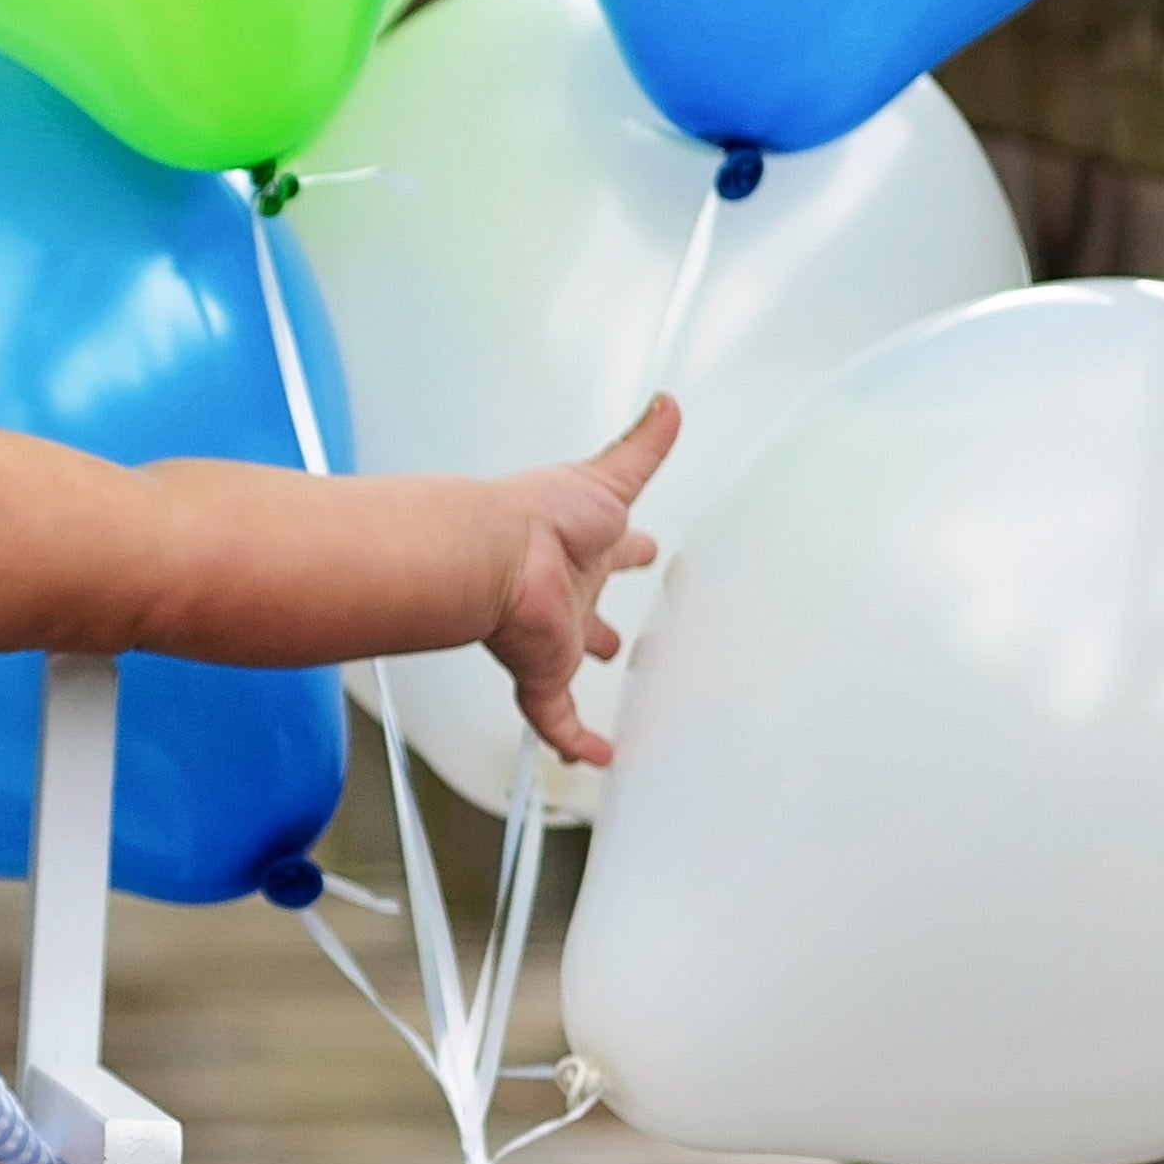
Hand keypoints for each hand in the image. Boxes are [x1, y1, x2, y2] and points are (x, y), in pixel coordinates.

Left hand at [488, 392, 677, 768]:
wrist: (496, 556)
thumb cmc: (542, 517)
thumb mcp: (608, 478)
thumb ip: (642, 445)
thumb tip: (667, 404)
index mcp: (587, 549)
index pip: (615, 548)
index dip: (633, 550)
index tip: (649, 550)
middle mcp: (568, 593)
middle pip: (588, 613)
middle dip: (601, 625)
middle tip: (617, 638)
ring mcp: (552, 635)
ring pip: (567, 661)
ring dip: (581, 671)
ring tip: (601, 689)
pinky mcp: (541, 671)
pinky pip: (556, 716)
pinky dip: (575, 741)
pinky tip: (596, 759)